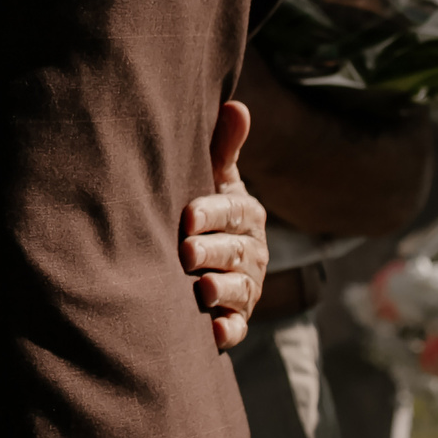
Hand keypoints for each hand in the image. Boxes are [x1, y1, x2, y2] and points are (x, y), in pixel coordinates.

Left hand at [184, 99, 266, 351]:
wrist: (207, 255)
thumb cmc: (204, 207)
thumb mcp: (214, 178)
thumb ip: (223, 148)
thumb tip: (237, 104)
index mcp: (245, 215)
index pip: (231, 213)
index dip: (210, 214)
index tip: (186, 216)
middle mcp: (252, 252)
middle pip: (234, 252)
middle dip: (211, 252)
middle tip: (185, 253)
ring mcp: (246, 286)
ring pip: (237, 289)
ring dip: (221, 290)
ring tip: (201, 289)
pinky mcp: (237, 317)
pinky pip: (237, 327)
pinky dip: (227, 331)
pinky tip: (214, 333)